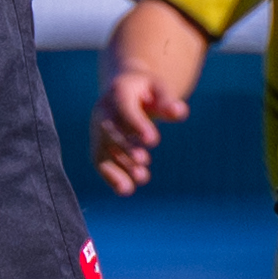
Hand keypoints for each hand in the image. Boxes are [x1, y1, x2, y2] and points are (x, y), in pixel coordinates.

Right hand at [93, 66, 187, 197]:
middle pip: (109, 130)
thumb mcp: (158, 89)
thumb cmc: (146, 91)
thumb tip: (179, 111)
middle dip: (124, 147)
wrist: (124, 92)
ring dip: (120, 165)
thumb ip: (167, 102)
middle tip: (144, 160)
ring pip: (103, 149)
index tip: (153, 140)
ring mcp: (97, 130)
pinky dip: (111, 177)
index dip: (137, 124)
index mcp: (118, 91)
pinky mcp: (98, 146)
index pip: (125, 107)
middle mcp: (103, 110)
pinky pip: (100, 163)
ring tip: (143, 177)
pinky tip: (127, 189)